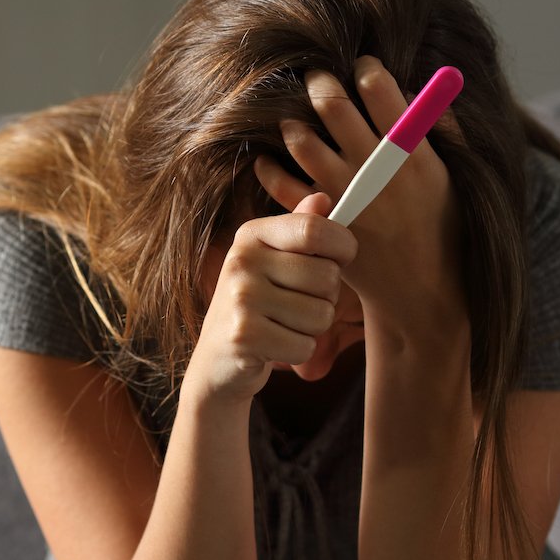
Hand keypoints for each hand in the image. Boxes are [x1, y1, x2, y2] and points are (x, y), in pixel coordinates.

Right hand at [183, 191, 357, 407]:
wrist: (217, 363)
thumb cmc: (255, 306)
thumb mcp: (272, 261)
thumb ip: (298, 229)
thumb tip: (323, 197)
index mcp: (251, 236)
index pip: (314, 229)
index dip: (343, 245)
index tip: (342, 258)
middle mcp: (242, 262)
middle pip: (327, 276)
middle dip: (326, 298)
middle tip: (298, 305)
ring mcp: (240, 299)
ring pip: (321, 315)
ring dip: (312, 329)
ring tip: (284, 326)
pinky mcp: (244, 337)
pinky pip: (306, 345)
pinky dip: (298, 351)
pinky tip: (274, 346)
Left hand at [253, 55, 464, 340]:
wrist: (422, 289)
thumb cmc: (443, 228)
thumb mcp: (453, 178)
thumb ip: (442, 132)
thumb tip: (424, 88)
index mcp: (411, 152)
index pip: (379, 88)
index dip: (365, 67)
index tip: (360, 65)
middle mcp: (373, 169)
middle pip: (333, 105)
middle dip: (319, 81)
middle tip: (315, 77)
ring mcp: (344, 195)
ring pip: (301, 140)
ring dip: (292, 121)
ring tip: (293, 118)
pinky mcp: (322, 220)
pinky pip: (282, 186)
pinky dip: (269, 167)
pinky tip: (268, 157)